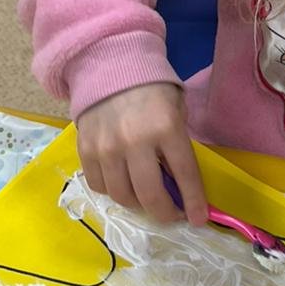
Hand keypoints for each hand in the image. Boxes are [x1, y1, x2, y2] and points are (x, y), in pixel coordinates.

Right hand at [76, 83, 208, 225]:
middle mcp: (135, 141)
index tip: (198, 219)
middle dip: (166, 213)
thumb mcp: (177, 111)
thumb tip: (182, 186)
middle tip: (173, 215)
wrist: (110, 66)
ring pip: (123, 196)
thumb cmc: (152, 90)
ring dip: (139, 204)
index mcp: (166, 128)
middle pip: (151, 195)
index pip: (184, 175)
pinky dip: (114, 192)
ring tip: (147, 197)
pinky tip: (124, 183)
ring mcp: (107, 148)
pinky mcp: (86, 150)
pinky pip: (100, 186)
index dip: (194, 202)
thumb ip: (179, 146)